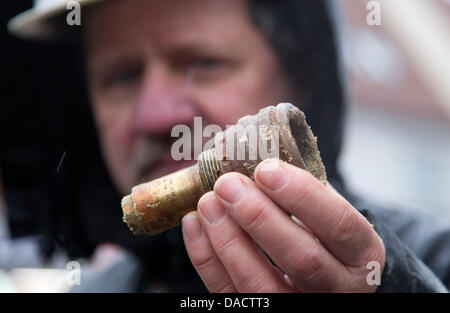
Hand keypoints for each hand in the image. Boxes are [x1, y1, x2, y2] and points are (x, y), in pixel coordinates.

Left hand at [182, 158, 384, 291]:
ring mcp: (299, 306)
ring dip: (228, 240)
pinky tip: (195, 224)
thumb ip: (303, 190)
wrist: (328, 276)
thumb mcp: (327, 210)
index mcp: (361, 254)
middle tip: (228, 184)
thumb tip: (255, 155)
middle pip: (301, 259)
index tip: (266, 168)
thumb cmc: (323, 234)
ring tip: (208, 202)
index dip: (302, 195)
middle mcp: (338, 287)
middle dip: (259, 218)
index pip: (339, 225)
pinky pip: (230, 294)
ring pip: (261, 284)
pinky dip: (207, 259)